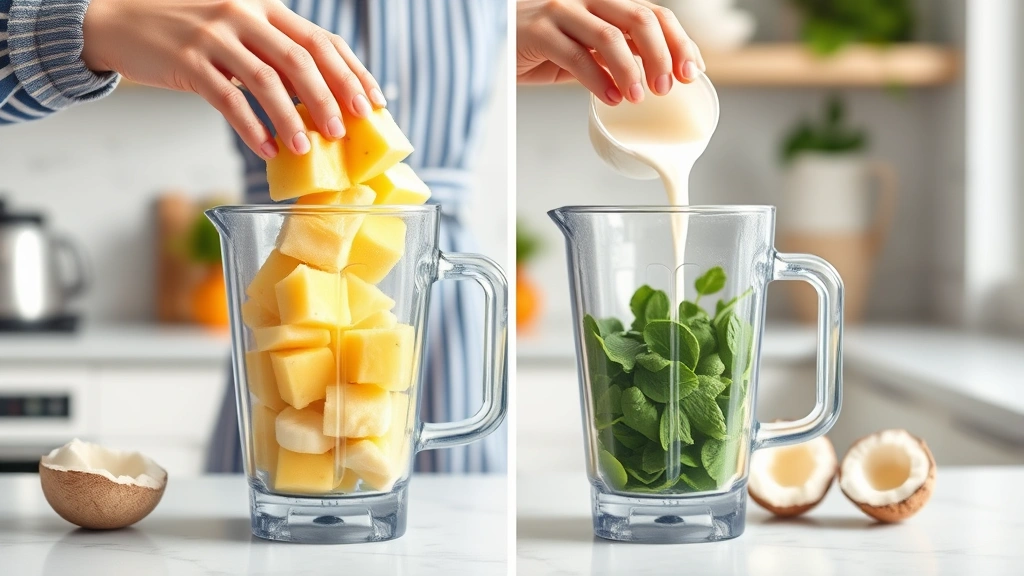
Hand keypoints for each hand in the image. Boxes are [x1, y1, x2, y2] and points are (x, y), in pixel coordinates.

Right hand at [82, 0, 386, 158]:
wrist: (121, 22)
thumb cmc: (189, 34)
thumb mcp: (239, 31)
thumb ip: (276, 52)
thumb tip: (324, 99)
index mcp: (266, 8)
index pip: (322, 40)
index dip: (352, 73)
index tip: (374, 104)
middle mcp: (244, 15)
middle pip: (300, 58)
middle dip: (330, 97)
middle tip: (346, 130)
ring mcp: (215, 37)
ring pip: (266, 81)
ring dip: (291, 118)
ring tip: (305, 148)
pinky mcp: (187, 62)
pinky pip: (227, 99)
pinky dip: (251, 128)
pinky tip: (266, 148)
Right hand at [517, 0, 704, 104]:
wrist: (494, 45)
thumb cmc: (542, 49)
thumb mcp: (588, 51)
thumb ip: (618, 56)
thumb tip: (658, 78)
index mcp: (606, 5)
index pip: (655, 14)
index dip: (679, 42)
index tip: (692, 72)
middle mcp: (588, 2)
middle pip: (640, 19)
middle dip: (661, 56)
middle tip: (665, 88)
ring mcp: (562, 12)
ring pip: (610, 36)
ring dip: (630, 70)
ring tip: (637, 97)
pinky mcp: (538, 31)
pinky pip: (576, 54)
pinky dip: (597, 79)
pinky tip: (609, 98)